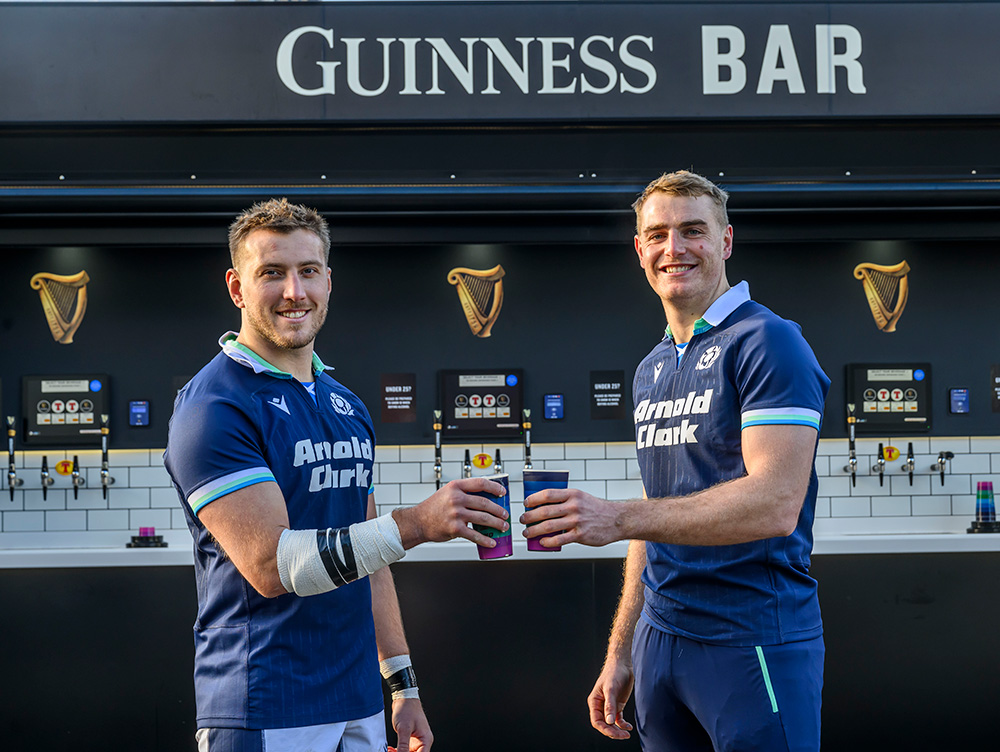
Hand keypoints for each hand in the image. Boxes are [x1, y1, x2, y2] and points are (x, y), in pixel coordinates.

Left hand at [391, 697, 432, 751]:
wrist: (404, 699)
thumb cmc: (407, 709)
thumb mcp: (404, 729)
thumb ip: (403, 745)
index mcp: (426, 739)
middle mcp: (423, 741)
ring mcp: (416, 741)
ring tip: (390, 751)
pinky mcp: (410, 739)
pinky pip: (405, 749)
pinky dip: (398, 751)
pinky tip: (391, 749)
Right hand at [392, 478, 508, 549]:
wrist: (418, 522)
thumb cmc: (434, 507)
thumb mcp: (448, 492)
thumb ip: (464, 492)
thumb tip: (487, 496)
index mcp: (456, 487)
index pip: (480, 483)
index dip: (495, 487)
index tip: (503, 493)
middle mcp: (456, 499)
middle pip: (485, 503)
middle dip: (499, 510)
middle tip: (505, 514)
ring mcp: (455, 514)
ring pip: (483, 518)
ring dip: (496, 523)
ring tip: (503, 526)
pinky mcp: (454, 529)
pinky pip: (474, 535)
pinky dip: (485, 539)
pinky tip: (492, 541)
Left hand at [520, 488, 623, 547]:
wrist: (616, 519)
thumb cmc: (596, 509)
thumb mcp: (580, 497)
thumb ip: (564, 500)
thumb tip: (542, 507)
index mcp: (572, 494)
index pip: (547, 494)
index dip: (533, 499)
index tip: (526, 503)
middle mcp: (574, 506)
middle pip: (544, 511)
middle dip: (529, 517)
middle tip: (523, 520)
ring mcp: (577, 521)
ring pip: (549, 526)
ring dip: (534, 530)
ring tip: (527, 533)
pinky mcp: (581, 535)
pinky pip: (559, 539)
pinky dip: (548, 541)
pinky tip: (542, 542)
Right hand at [588, 657, 634, 739]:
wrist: (623, 664)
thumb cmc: (614, 673)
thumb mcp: (611, 689)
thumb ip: (610, 705)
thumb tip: (608, 721)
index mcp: (594, 701)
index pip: (596, 721)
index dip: (604, 729)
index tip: (614, 733)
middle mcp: (601, 705)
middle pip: (604, 724)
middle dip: (612, 732)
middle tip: (624, 736)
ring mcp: (609, 706)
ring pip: (611, 724)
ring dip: (618, 730)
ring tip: (627, 734)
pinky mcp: (617, 705)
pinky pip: (618, 719)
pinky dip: (622, 725)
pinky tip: (629, 727)